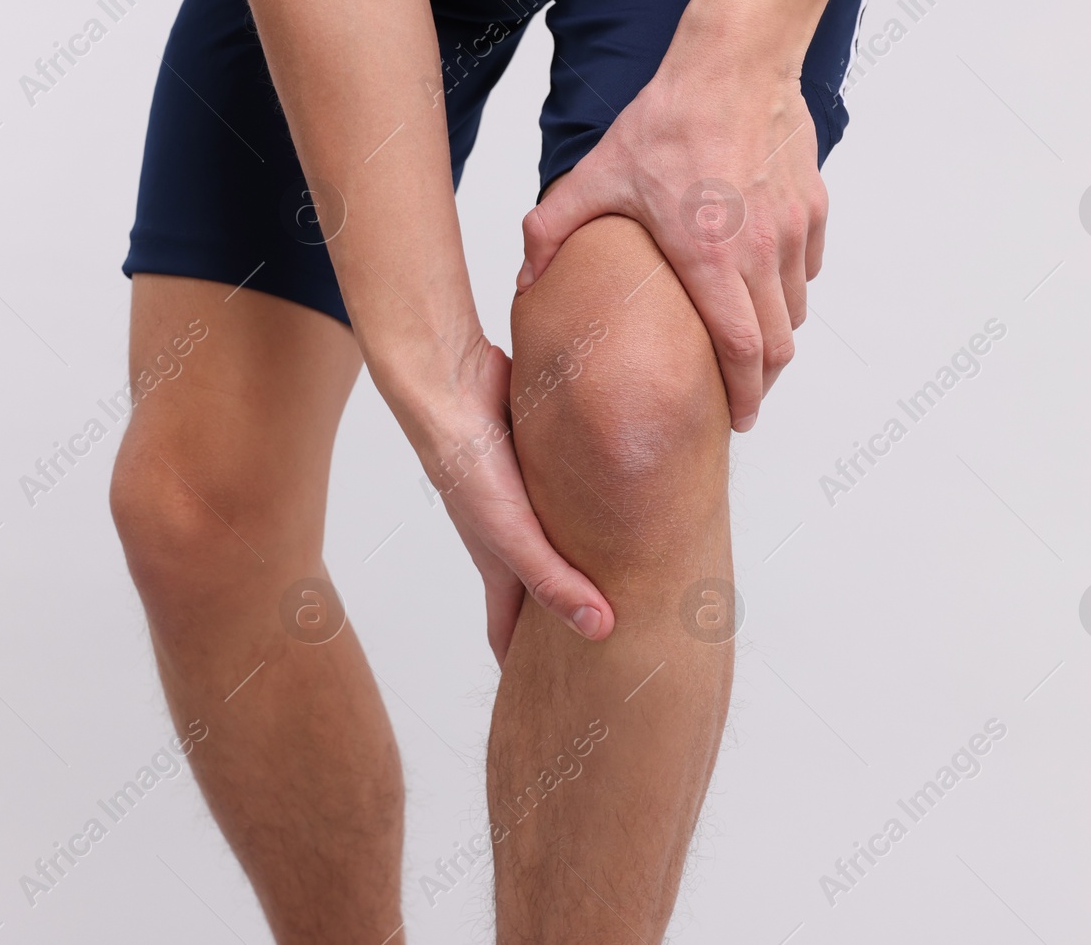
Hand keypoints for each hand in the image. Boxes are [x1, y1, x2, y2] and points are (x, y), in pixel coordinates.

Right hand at [410, 335, 615, 663]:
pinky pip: (578, 498)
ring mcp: (530, 499)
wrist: (454, 384)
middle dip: (567, 624)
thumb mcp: (512, 533)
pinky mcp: (547, 462)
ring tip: (636, 584)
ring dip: (592, 563)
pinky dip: (601, 512)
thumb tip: (603, 631)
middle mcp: (514, 536)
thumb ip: (554, 580)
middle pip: (543, 591)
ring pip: (566, 542)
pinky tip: (634, 509)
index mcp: (499, 565)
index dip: (523, 670)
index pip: (507, 633)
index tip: (549, 705)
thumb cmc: (468, 466)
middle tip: (608, 654)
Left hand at [518, 19, 826, 431]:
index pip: (741, 351)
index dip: (744, 395)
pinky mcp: (813, 206)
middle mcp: (761, 252)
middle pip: (780, 345)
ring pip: (797, 308)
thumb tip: (522, 277)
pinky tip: (761, 280)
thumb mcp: (598, 176)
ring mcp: (793, 230)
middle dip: (762, 380)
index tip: (737, 418)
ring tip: (747, 342)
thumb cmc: (669, 118)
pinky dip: (791, 286)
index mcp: (710, 259)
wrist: (734, 60)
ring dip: (776, 333)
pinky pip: (808, 266)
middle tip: (740, 394)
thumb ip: (552, 230)